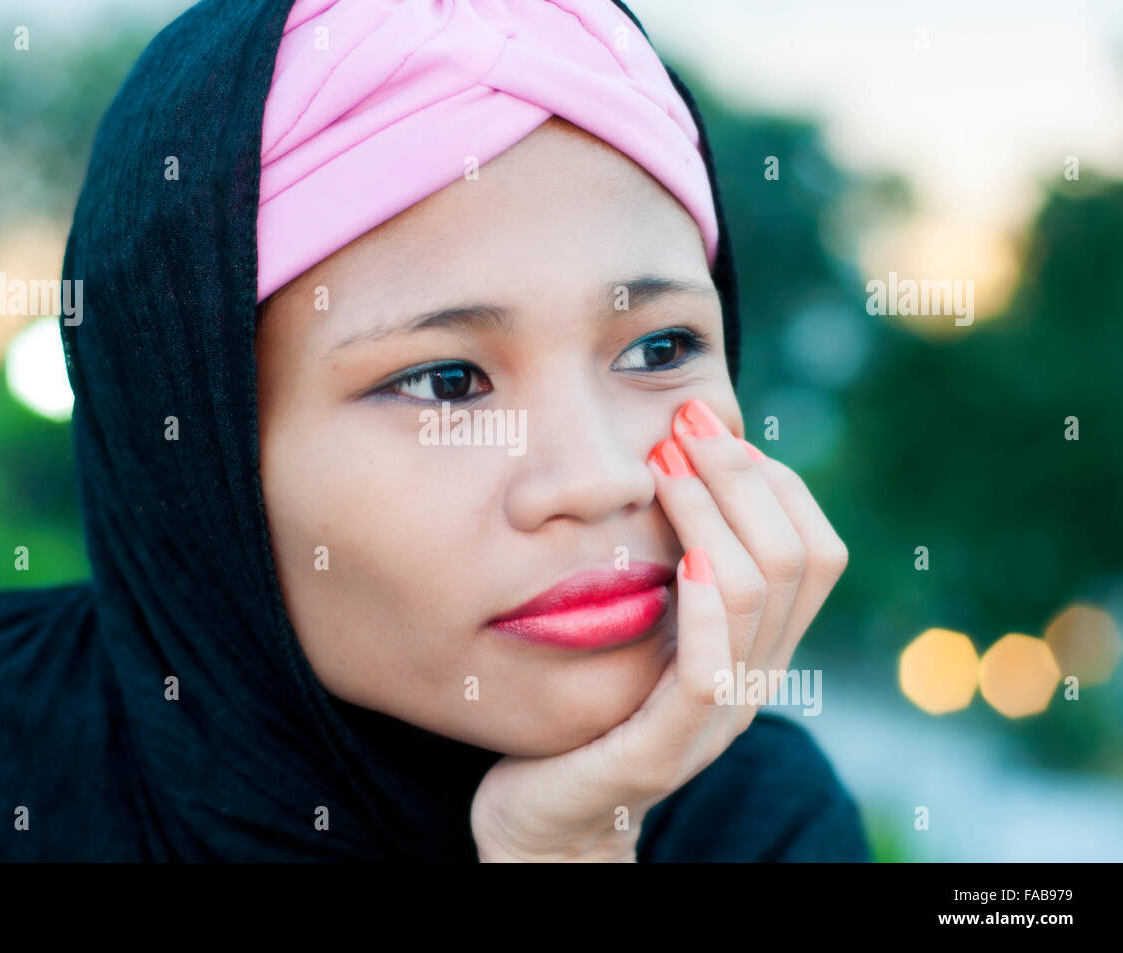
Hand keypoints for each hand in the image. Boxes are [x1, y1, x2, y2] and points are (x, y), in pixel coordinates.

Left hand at [470, 398, 849, 861]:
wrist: (546, 820)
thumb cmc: (588, 707)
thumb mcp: (644, 626)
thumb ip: (673, 567)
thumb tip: (678, 464)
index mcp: (756, 647)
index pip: (814, 548)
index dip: (773, 478)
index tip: (707, 427)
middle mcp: (754, 680)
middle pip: (796, 558)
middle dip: (740, 475)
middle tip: (683, 422)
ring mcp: (716, 719)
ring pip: (757, 597)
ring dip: (714, 514)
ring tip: (665, 463)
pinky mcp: (663, 750)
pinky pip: (711, 670)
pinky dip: (706, 606)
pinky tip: (685, 560)